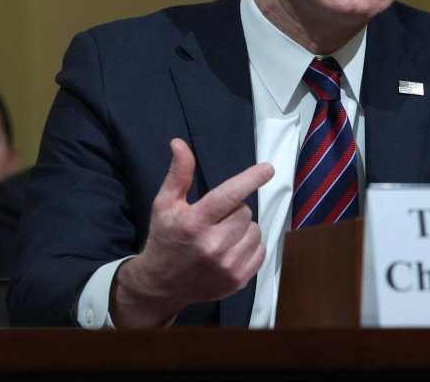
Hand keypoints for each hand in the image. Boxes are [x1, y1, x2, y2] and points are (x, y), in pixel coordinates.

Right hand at [110, 138, 273, 326]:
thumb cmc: (165, 238)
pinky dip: (251, 246)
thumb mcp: (165, 204)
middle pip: (245, 212)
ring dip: (244, 228)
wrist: (160, 285)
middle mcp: (211, 245)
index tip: (268, 169)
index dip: (250, 179)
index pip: (228, 195)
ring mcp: (226, 266)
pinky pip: (261, 251)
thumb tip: (179, 143)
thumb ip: (178, 174)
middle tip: (217, 219)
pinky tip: (231, 249)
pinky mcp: (237, 281)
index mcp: (194, 222)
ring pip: (255, 231)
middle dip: (235, 210)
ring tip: (223, 235)